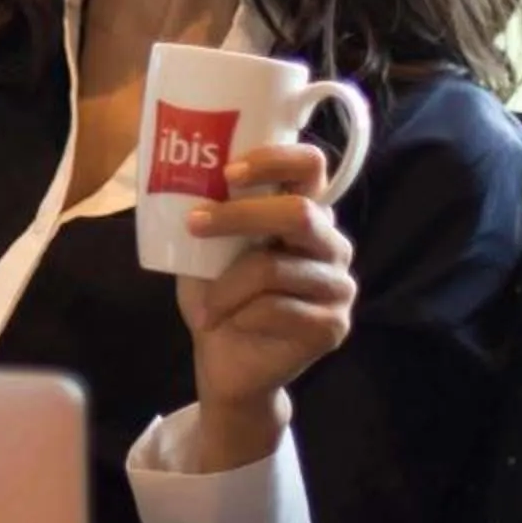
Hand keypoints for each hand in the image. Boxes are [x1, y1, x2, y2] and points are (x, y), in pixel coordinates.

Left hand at [174, 142, 356, 469]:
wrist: (226, 361)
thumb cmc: (218, 295)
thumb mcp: (207, 249)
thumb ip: (212, 214)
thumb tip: (183, 176)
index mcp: (306, 214)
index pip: (310, 166)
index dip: (273, 161)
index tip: (227, 173)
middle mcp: (332, 244)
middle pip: (299, 213)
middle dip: (240, 216)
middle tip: (195, 224)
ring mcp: (339, 285)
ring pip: (274, 268)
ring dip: (227, 286)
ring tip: (207, 307)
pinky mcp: (333, 325)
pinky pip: (278, 308)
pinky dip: (241, 314)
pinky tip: (234, 324)